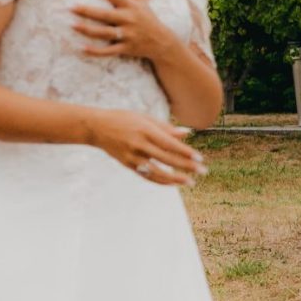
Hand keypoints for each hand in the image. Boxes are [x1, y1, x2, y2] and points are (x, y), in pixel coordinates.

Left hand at [72, 0, 176, 62]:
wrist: (162, 42)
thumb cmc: (147, 18)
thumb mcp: (140, 0)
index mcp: (132, 6)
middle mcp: (130, 20)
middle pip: (106, 14)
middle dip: (88, 11)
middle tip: (71, 7)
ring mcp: (128, 35)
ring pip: (105, 33)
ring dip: (88, 30)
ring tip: (73, 25)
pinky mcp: (126, 49)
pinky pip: (109, 51)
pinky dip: (96, 51)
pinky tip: (82, 48)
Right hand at [86, 110, 204, 185]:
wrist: (96, 128)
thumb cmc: (124, 119)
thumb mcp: (145, 118)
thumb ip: (166, 127)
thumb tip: (187, 133)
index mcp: (145, 130)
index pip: (170, 144)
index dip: (186, 153)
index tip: (200, 159)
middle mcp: (139, 145)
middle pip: (167, 159)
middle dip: (186, 166)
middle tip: (203, 171)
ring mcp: (132, 157)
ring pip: (157, 172)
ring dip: (175, 179)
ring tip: (191, 182)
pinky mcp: (128, 165)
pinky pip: (147, 176)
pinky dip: (161, 181)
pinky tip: (173, 183)